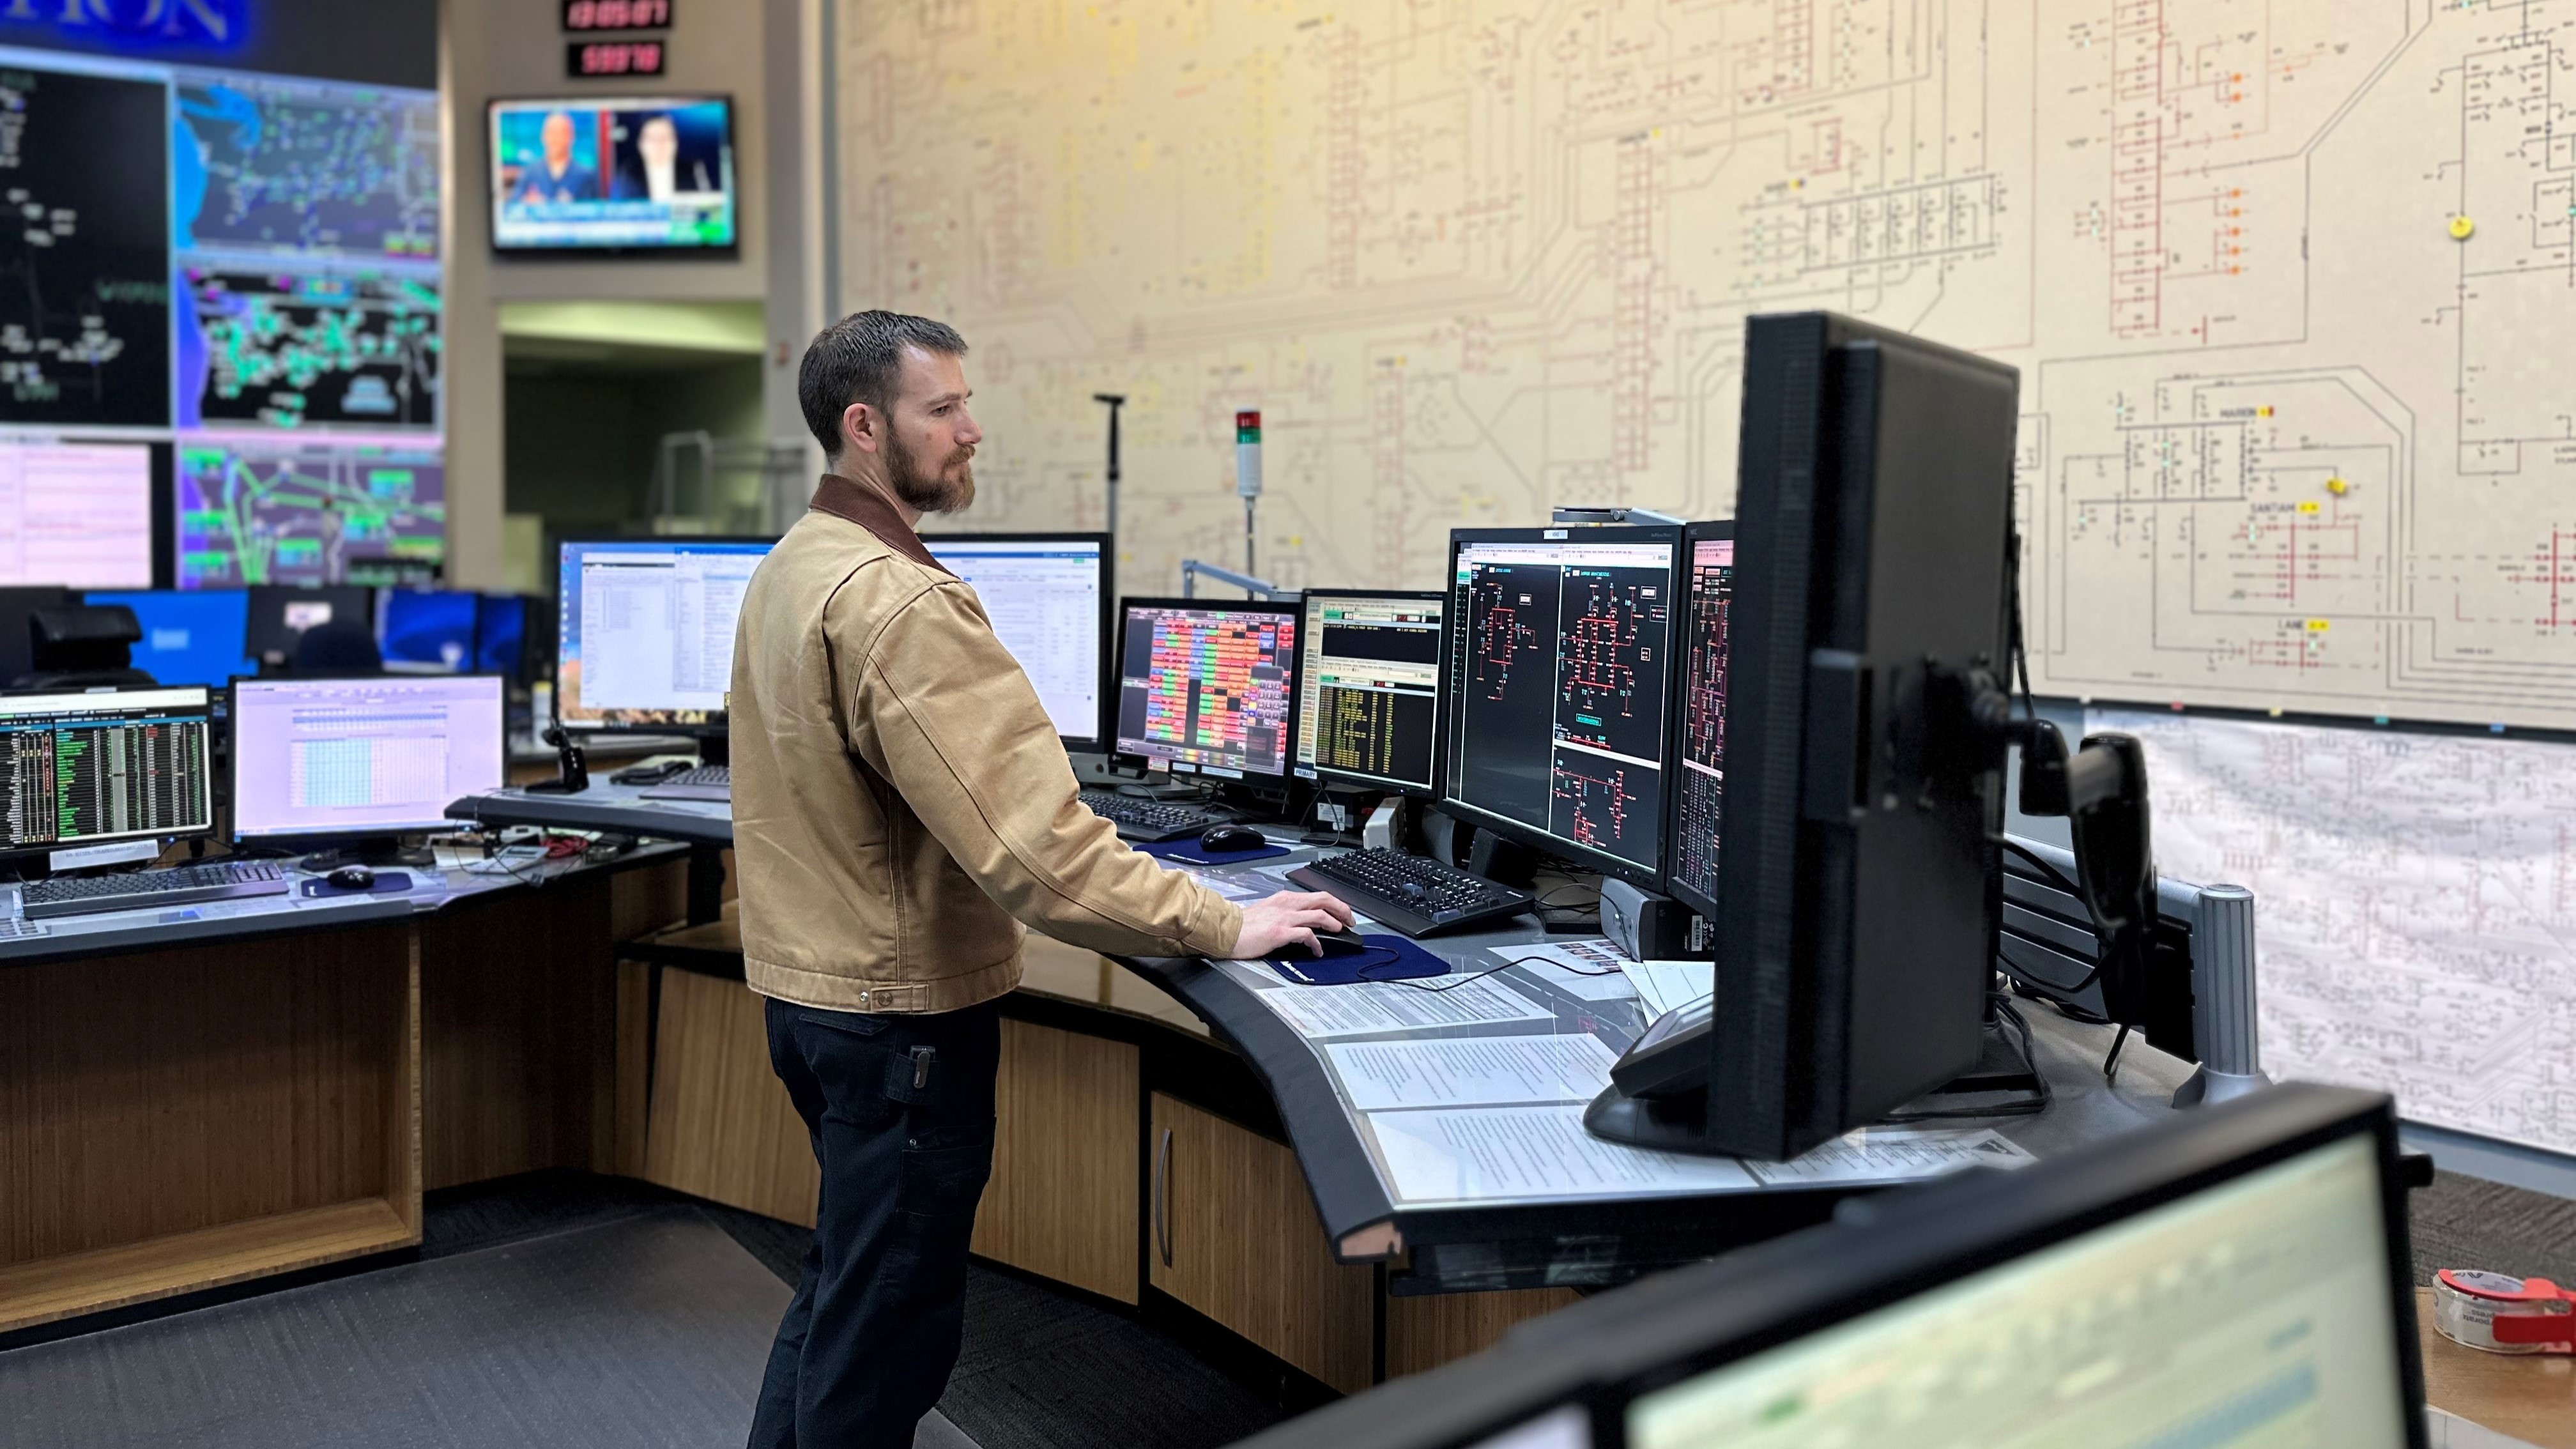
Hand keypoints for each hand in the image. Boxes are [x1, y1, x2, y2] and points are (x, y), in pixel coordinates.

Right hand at [1227, 890, 1356, 958]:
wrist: (1225, 930)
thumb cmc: (1243, 924)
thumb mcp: (1268, 910)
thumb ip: (1286, 912)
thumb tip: (1303, 919)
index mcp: (1284, 898)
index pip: (1317, 896)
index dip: (1335, 903)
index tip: (1343, 913)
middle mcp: (1287, 904)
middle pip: (1324, 900)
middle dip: (1342, 910)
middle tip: (1350, 921)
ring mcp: (1284, 918)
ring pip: (1319, 915)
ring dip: (1334, 924)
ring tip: (1340, 932)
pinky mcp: (1280, 932)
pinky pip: (1307, 934)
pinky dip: (1317, 943)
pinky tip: (1318, 950)